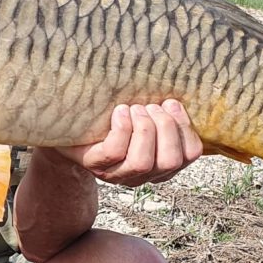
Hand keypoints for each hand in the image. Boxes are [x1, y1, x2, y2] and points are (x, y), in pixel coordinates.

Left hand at [56, 100, 201, 185]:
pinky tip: (119, 112)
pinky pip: (115, 153)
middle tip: (150, 106)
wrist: (72, 125)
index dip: (185, 128)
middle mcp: (143, 174)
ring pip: (142, 162)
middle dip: (164, 127)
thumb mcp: (144, 112)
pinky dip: (122, 128)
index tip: (171, 103)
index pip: (190, 154)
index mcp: (162, 162)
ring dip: (143, 128)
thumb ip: (164, 109)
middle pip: (169, 161)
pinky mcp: (95, 165)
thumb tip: (180, 88)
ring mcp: (118, 173)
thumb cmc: (113, 117)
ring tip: (134, 108)